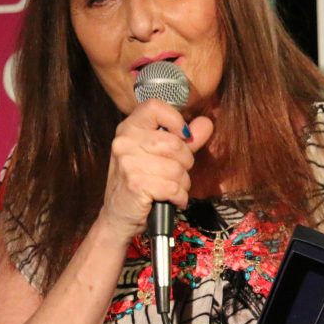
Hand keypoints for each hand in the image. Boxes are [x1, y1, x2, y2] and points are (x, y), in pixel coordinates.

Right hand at [98, 99, 213, 241]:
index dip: (175, 120)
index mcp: (129, 128)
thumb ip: (183, 139)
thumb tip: (206, 123)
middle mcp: (125, 142)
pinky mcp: (136, 184)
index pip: (155, 106)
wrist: (117, 216)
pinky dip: (179, 197)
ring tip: (171, 188)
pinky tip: (171, 199)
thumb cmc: (139, 183)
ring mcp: (128, 163)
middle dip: (185, 162)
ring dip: (182, 183)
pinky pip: (173, 187)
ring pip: (177, 168)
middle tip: (176, 173)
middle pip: (175, 143)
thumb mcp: (158, 157)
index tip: (182, 136)